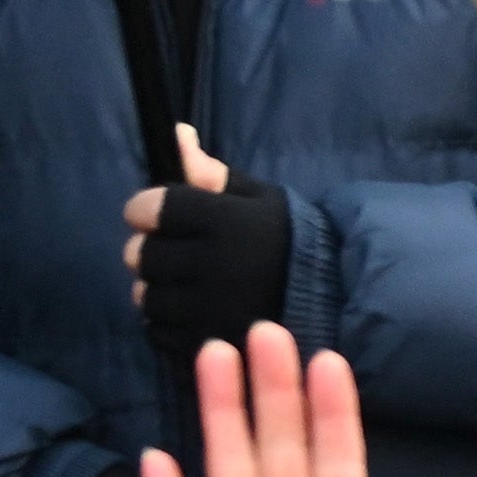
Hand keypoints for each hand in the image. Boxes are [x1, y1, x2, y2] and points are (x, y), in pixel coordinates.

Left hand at [123, 128, 290, 352]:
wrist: (336, 299)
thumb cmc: (291, 241)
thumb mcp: (259, 198)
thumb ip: (211, 173)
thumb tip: (176, 134)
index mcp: (224, 221)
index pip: (147, 209)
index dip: (148, 211)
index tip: (164, 217)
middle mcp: (211, 265)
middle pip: (139, 255)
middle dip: (153, 252)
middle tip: (180, 254)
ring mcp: (208, 309)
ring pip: (146, 297)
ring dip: (160, 290)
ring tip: (189, 287)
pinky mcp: (208, 343)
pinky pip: (158, 332)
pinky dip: (169, 323)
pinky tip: (195, 312)